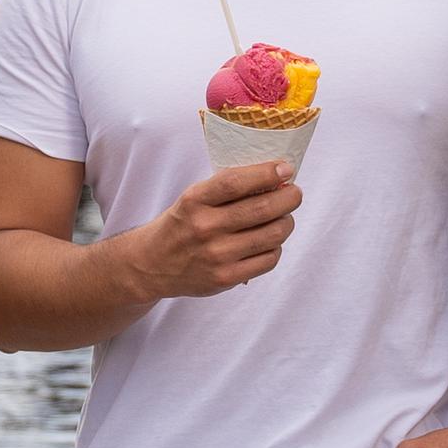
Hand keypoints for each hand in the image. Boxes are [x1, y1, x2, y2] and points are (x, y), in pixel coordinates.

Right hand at [126, 161, 302, 299]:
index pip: (235, 182)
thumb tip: (276, 178)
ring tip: (284, 218)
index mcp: (194, 200)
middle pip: (261, 209)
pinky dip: (276, 247)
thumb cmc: (182, 224)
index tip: (286, 169)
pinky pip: (268, 260)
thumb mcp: (194, 198)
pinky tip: (269, 241)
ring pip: (272, 235)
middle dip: (288, 198)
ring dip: (286, 222)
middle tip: (294, 194)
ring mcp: (216, 256)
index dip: (266, 174)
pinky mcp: (225, 278)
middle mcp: (204, 227)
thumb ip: (228, 189)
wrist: (153, 264)